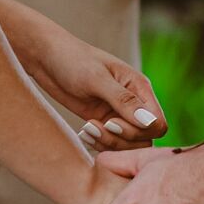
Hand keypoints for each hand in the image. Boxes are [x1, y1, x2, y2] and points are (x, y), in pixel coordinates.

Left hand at [15, 16, 167, 152]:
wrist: (46, 58)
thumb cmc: (72, 60)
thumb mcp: (97, 79)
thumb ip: (124, 101)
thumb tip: (151, 123)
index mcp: (139, 87)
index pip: (157, 124)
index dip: (139, 131)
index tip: (111, 122)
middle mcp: (134, 103)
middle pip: (145, 139)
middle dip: (121, 140)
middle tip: (95, 127)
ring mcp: (118, 114)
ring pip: (129, 145)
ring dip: (109, 144)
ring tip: (86, 130)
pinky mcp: (103, 122)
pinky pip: (112, 145)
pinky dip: (99, 145)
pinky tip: (83, 133)